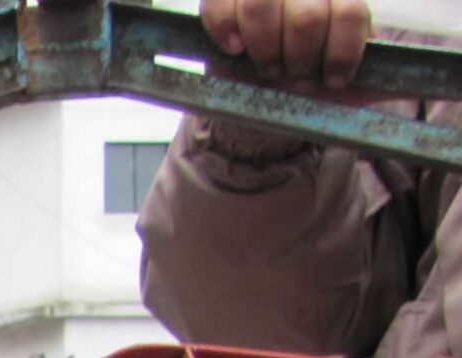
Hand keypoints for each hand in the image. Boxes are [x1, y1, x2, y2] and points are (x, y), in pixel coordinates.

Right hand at [202, 0, 371, 86]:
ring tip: (267, 68)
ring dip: (264, 50)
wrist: (262, 84)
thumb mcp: (346, 81)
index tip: (330, 82)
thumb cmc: (309, 79)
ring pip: (262, 6)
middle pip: (307, 16)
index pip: (349, 13)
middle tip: (293, 77)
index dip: (339, 54)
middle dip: (297, 60)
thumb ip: (371, 80)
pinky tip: (235, 49)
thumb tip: (400, 85)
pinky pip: (221, 4)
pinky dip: (226, 30)